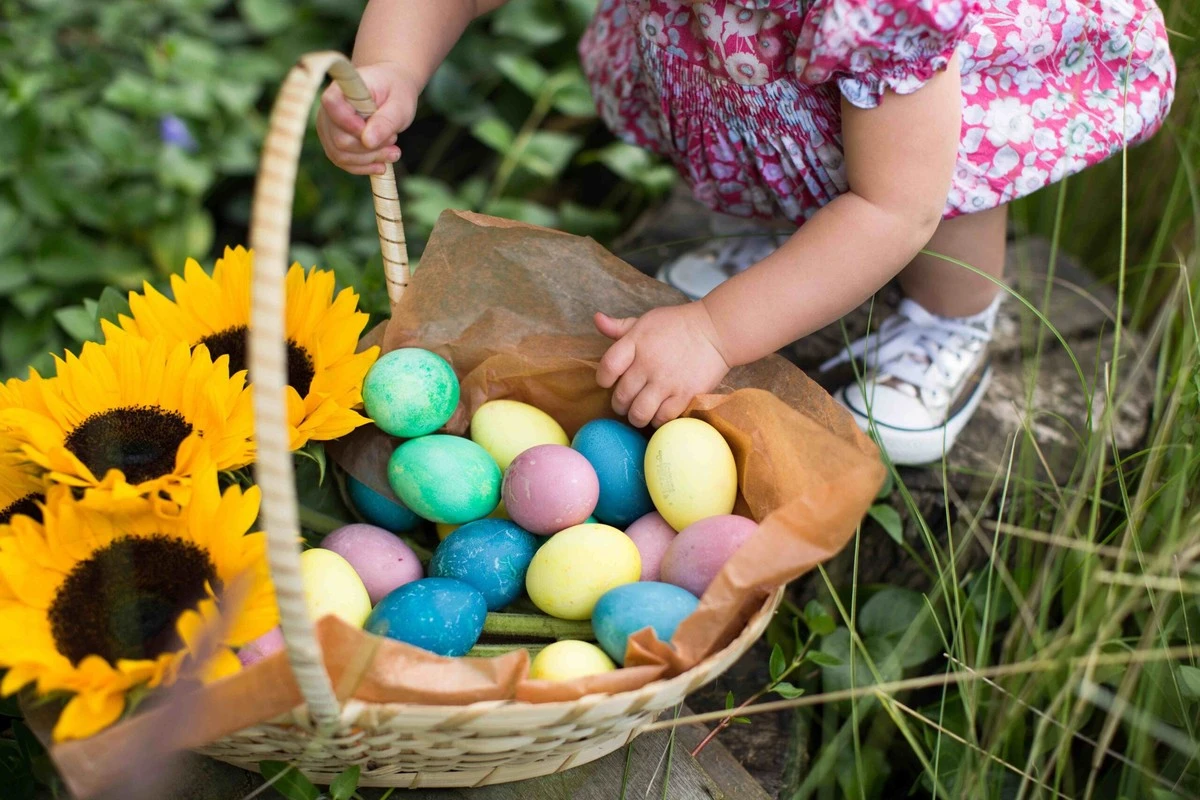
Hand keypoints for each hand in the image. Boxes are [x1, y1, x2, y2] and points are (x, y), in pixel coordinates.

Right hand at [317, 62, 418, 175]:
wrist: (392, 92)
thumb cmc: (396, 92)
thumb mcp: (399, 104)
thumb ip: (385, 121)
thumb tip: (368, 141)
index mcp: (342, 88)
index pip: (332, 104)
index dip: (350, 124)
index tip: (373, 131)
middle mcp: (328, 108)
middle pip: (339, 139)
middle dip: (370, 148)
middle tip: (394, 139)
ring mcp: (328, 127)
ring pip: (340, 155)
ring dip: (370, 159)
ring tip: (393, 151)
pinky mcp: (333, 143)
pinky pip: (342, 162)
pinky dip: (364, 167)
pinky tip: (382, 165)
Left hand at [594, 302, 731, 428]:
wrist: (716, 330)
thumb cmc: (678, 325)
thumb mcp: (646, 321)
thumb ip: (619, 326)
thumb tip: (597, 319)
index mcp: (635, 342)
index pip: (607, 367)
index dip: (604, 379)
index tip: (609, 382)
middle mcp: (648, 363)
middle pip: (621, 397)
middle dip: (620, 404)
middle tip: (626, 402)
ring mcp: (667, 381)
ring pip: (639, 414)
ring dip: (636, 416)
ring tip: (641, 411)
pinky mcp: (685, 395)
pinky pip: (662, 418)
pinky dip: (658, 419)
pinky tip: (660, 412)